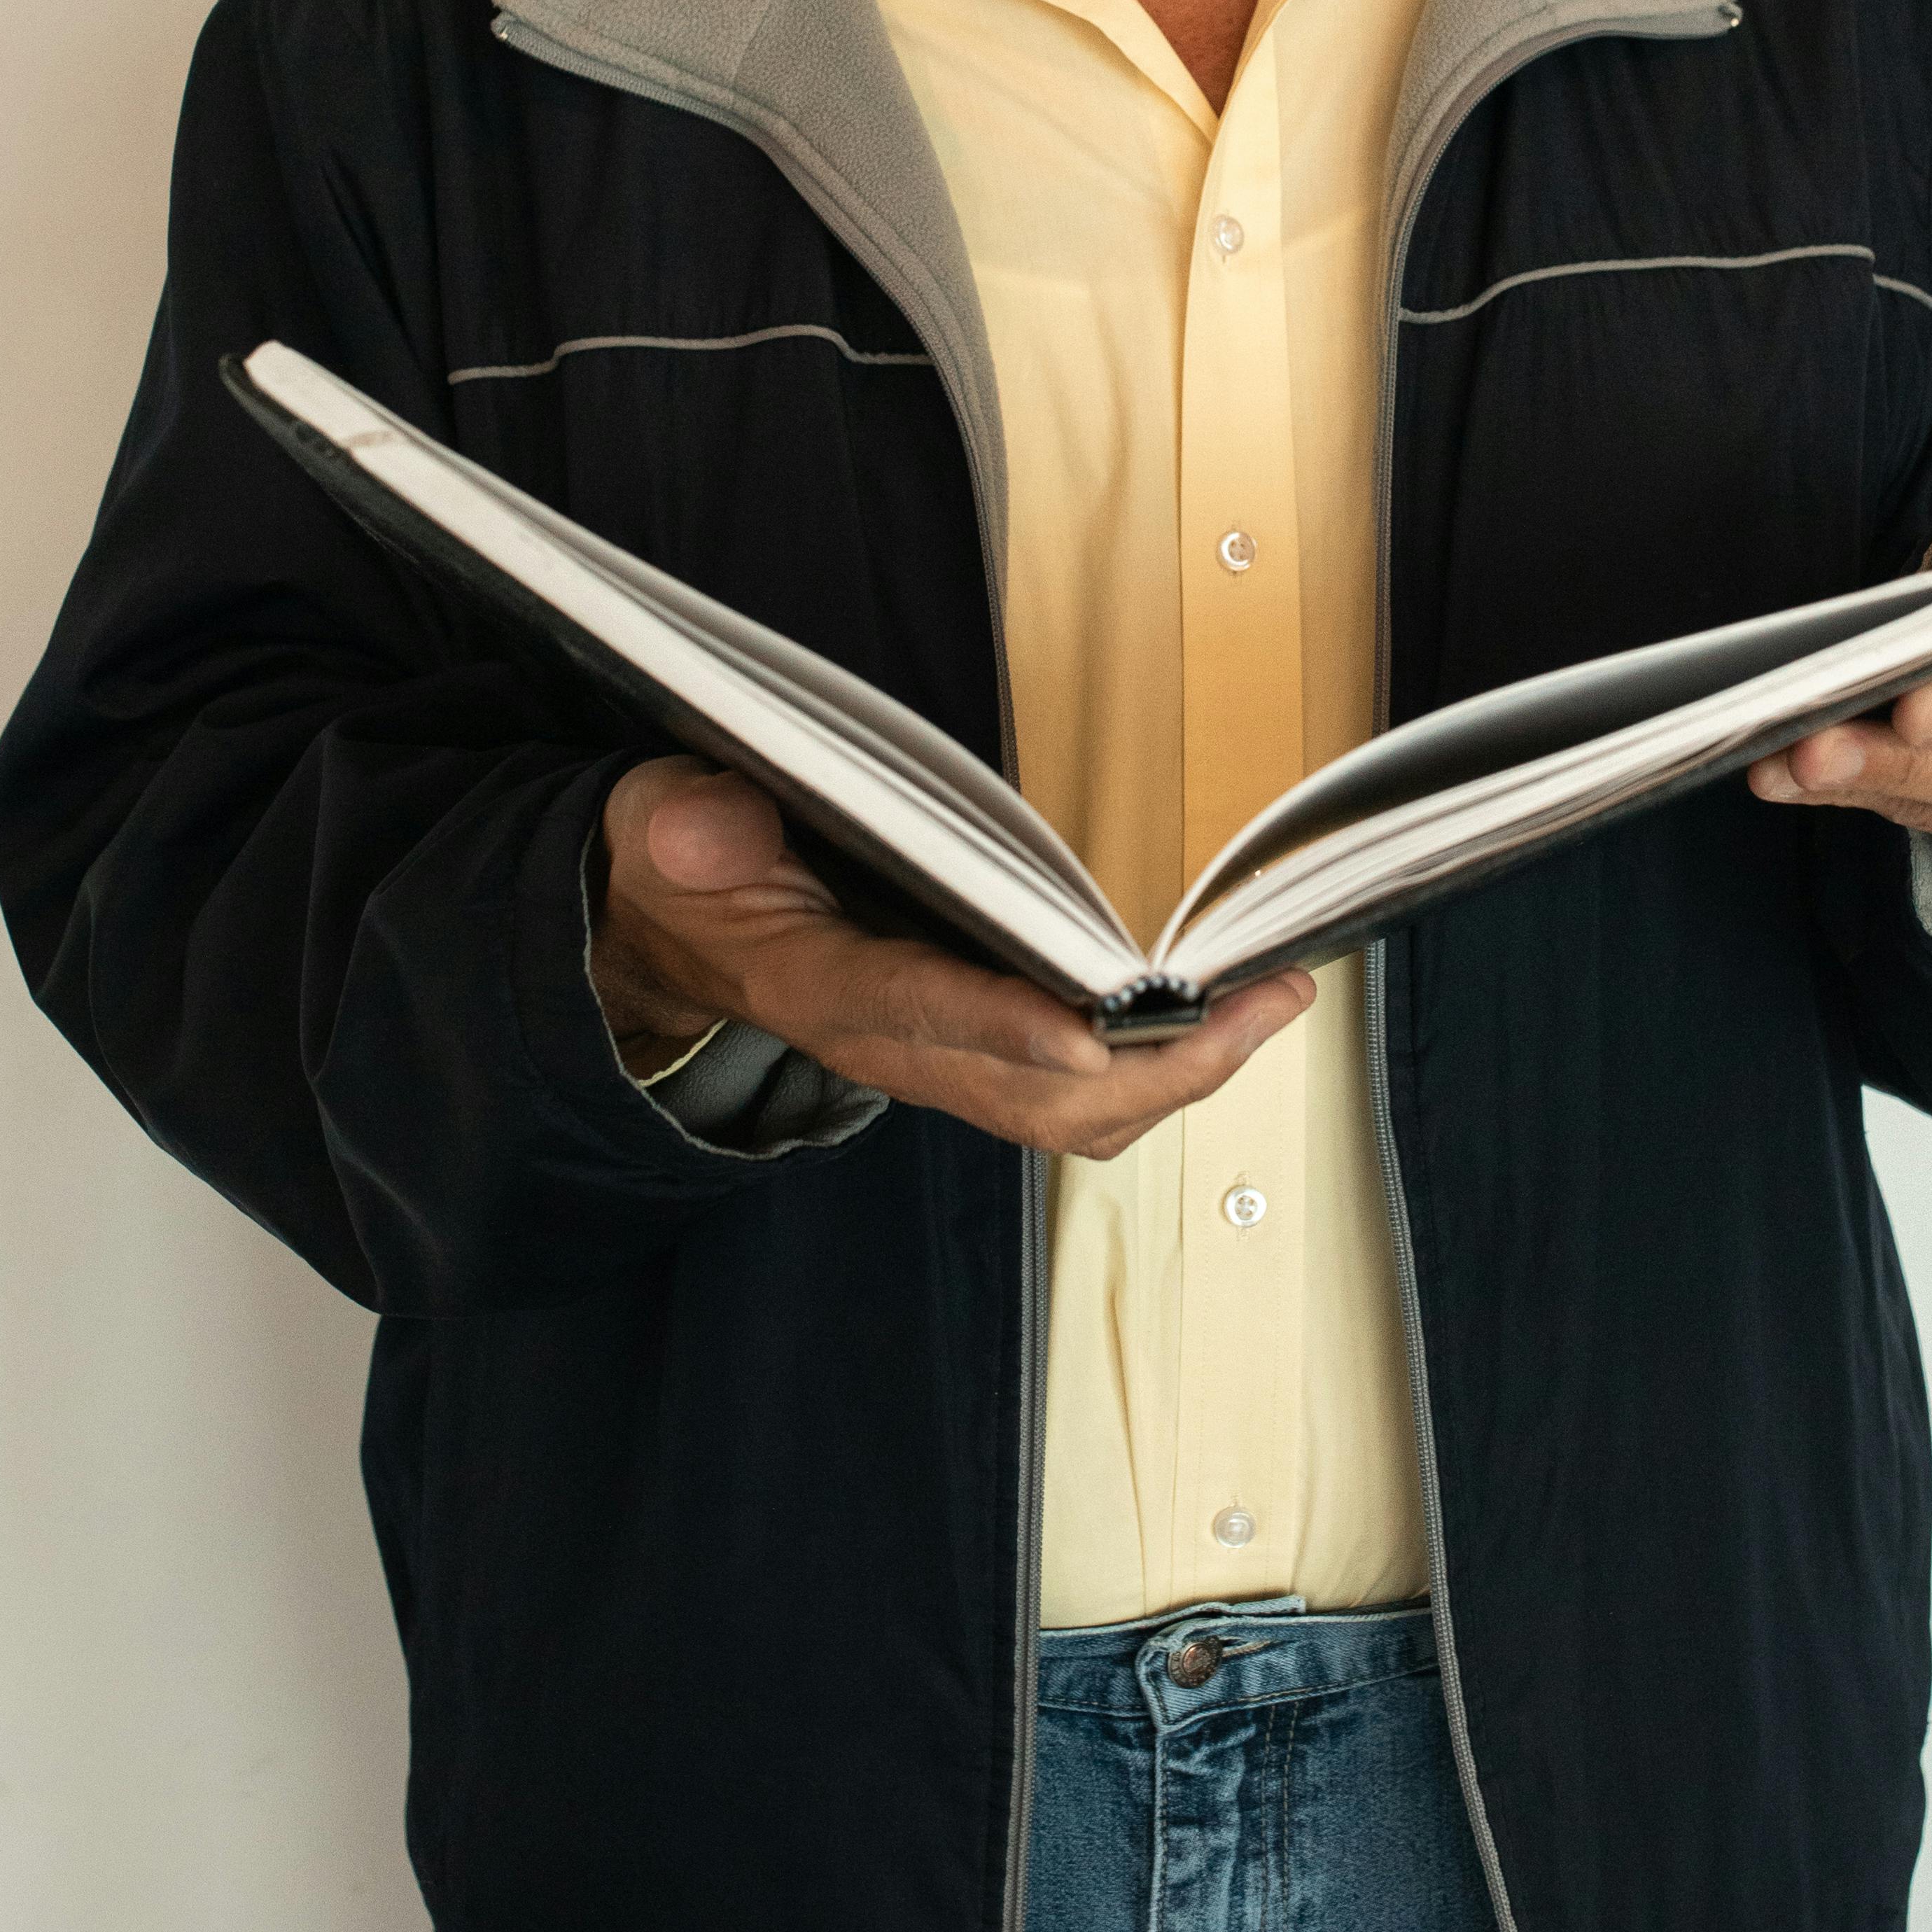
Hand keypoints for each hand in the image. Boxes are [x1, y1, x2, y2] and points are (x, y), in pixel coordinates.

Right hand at [591, 756, 1313, 1163]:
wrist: (669, 939)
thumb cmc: (679, 876)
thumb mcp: (658, 829)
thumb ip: (687, 826)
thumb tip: (711, 821)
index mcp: (815, 986)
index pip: (917, 1013)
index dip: (1004, 1028)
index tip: (1093, 1029)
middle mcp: (891, 1045)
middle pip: (1035, 1095)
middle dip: (1160, 1065)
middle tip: (1262, 998)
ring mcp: (936, 1061)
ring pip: (1073, 1111)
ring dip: (1181, 1073)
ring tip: (1272, 1003)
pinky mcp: (967, 1055)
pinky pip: (1075, 1093)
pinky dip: (1158, 1068)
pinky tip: (1218, 1016)